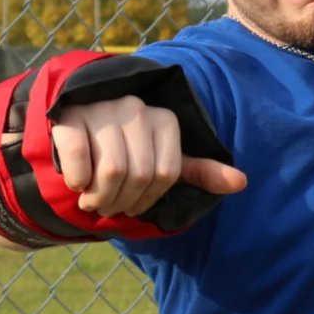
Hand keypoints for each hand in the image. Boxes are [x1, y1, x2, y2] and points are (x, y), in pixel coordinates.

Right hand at [49, 96, 247, 218]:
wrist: (78, 121)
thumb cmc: (127, 149)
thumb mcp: (164, 160)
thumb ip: (200, 172)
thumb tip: (242, 182)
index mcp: (165, 120)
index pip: (166, 174)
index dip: (147, 200)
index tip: (133, 204)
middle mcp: (137, 108)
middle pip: (138, 175)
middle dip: (120, 202)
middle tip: (107, 206)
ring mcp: (103, 109)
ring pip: (112, 170)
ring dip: (99, 197)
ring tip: (92, 199)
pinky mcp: (71, 115)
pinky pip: (79, 157)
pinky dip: (77, 180)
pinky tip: (76, 182)